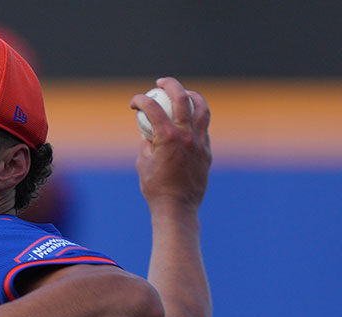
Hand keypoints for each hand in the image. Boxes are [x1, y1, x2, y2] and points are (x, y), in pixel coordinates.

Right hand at [129, 77, 211, 215]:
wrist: (177, 208)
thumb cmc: (155, 188)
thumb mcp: (143, 163)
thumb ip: (146, 143)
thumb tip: (148, 132)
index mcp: (167, 137)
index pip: (152, 108)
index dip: (140, 100)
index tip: (134, 103)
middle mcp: (186, 135)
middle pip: (181, 98)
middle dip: (170, 85)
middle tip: (160, 83)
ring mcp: (200, 142)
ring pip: (202, 109)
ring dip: (192, 96)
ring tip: (183, 93)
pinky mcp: (207, 151)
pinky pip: (204, 128)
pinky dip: (196, 119)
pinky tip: (189, 120)